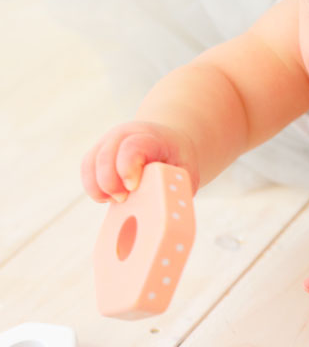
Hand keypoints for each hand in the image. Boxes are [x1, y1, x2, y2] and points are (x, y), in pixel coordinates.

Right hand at [81, 121, 198, 202]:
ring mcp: (109, 141)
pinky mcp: (98, 151)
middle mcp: (126, 134)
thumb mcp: (184, 171)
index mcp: (152, 137)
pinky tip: (107, 197)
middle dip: (110, 183)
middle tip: (123, 200)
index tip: (132, 188)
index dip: (127, 168)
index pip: (133, 147)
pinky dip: (92, 186)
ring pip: (91, 162)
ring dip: (98, 187)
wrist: (168, 142)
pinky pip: (86, 168)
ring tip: (116, 201)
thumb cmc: (177, 161)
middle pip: (106, 155)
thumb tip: (165, 212)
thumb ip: (175, 188)